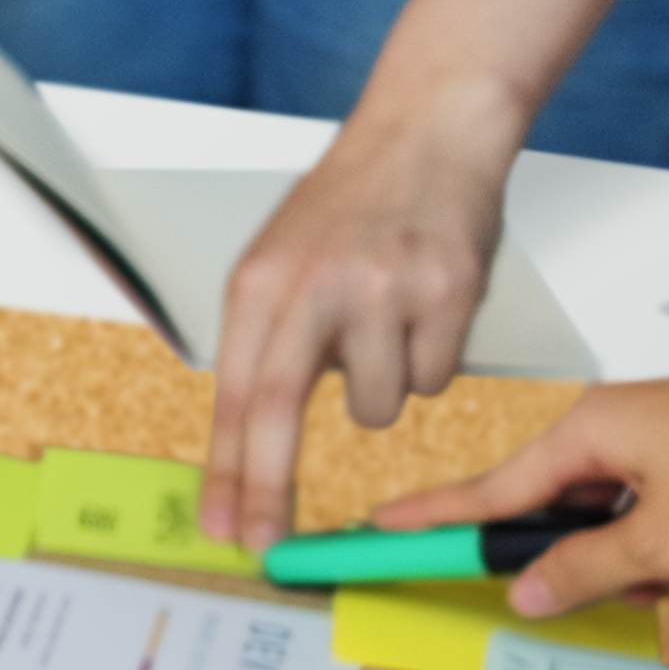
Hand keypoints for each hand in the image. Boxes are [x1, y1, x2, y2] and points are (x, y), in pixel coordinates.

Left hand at [204, 78, 521, 550]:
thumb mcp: (281, 258)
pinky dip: (430, 360)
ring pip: (378, 406)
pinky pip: (434, 379)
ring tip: (387, 324)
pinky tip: (426, 307)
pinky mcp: (448, 291)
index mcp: (260, 281)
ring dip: (383, 389)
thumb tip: (248, 441)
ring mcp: (383, 288)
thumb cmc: (353, 202)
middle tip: (262, 541)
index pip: (234, 393)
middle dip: (267, 488)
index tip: (219, 524)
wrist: (430, 128)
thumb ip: (266, 337)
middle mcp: (314, 285)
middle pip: (278, 410)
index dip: (225, 468)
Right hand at [367, 366, 668, 612]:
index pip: (490, 492)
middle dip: (638, 573)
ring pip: (648, 544)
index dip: (434, 521)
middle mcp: (623, 434)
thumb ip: (586, 572)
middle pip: (584, 534)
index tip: (377, 534)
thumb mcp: (667, 540)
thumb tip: (527, 591)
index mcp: (590, 435)